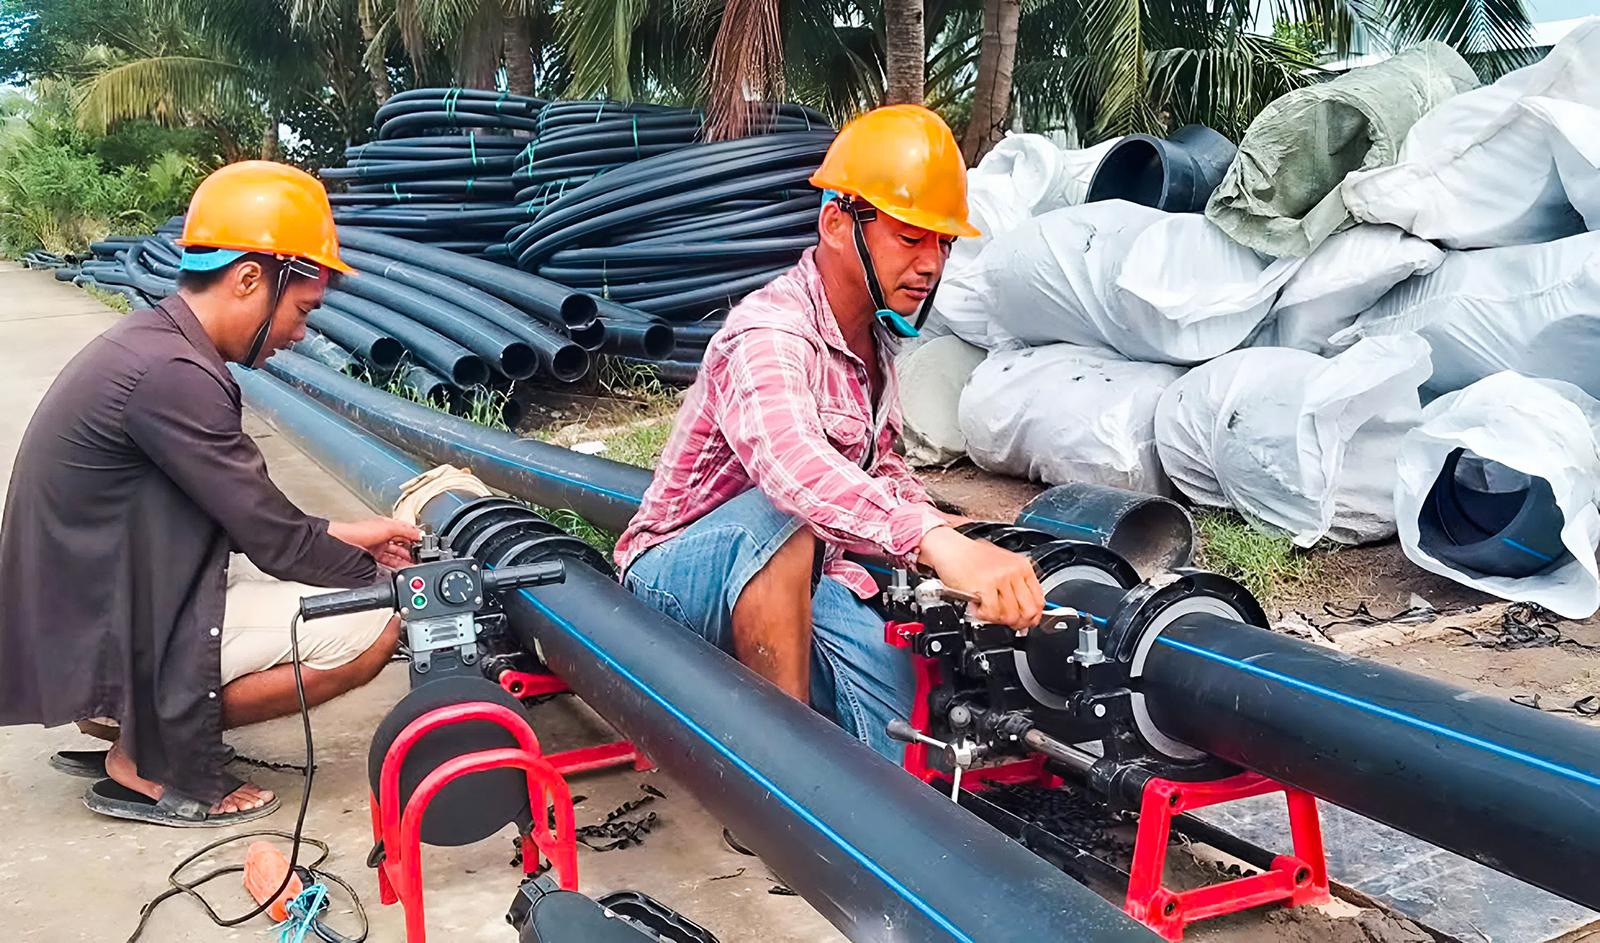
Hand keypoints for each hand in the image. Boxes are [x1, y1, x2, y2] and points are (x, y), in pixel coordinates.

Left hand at [329, 518, 420, 569]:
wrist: (343, 543)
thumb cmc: (360, 531)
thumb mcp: (388, 527)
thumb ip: (405, 530)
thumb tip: (419, 534)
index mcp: (387, 526)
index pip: (406, 531)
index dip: (415, 537)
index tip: (423, 544)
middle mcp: (383, 536)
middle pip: (402, 545)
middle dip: (411, 551)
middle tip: (419, 557)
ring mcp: (378, 548)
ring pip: (396, 555)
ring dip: (405, 560)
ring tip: (413, 564)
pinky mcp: (373, 558)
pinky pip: (388, 563)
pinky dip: (396, 566)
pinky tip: (401, 568)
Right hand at [916, 526, 1044, 628]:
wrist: (950, 548)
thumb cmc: (971, 557)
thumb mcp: (1002, 566)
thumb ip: (1016, 587)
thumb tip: (1024, 614)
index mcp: (1022, 566)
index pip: (1039, 601)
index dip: (1032, 618)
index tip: (1024, 623)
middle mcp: (1014, 571)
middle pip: (1028, 611)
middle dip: (1017, 623)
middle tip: (1004, 621)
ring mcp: (1000, 578)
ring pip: (1010, 615)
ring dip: (996, 618)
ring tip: (986, 609)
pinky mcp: (985, 585)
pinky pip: (991, 613)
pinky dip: (982, 615)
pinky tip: (976, 606)